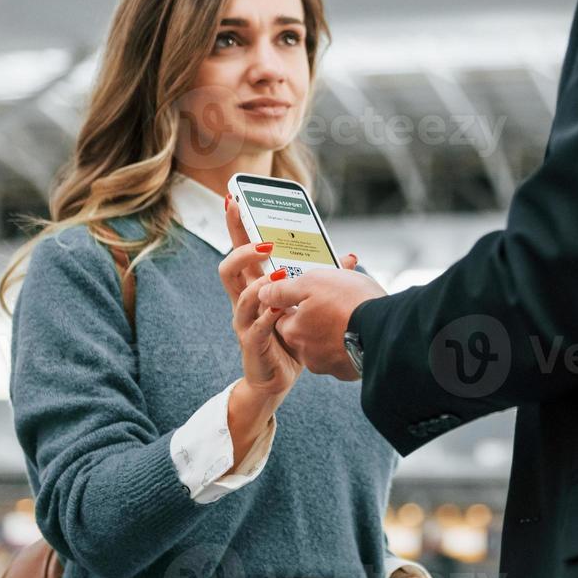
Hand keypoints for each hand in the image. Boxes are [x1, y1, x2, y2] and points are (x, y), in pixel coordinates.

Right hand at [219, 195, 357, 397]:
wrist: (278, 378)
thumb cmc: (290, 337)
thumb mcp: (308, 303)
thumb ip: (324, 278)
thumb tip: (349, 258)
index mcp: (254, 286)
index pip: (240, 249)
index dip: (235, 224)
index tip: (234, 199)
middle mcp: (244, 301)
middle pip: (228, 267)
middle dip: (242, 249)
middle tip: (266, 243)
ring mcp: (245, 322)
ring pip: (241, 294)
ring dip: (261, 282)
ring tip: (279, 276)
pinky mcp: (252, 343)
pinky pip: (256, 325)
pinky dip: (269, 314)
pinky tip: (281, 308)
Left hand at [262, 259, 385, 380]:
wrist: (386, 328)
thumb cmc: (347, 301)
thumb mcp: (311, 282)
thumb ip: (283, 289)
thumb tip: (264, 292)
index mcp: (293, 331)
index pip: (285, 315)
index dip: (298, 301)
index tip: (313, 292)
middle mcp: (306, 353)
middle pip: (305, 330)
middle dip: (317, 317)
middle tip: (336, 299)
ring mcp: (328, 365)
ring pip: (324, 344)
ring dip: (333, 331)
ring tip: (352, 314)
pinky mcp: (348, 372)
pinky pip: (344, 355)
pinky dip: (349, 344)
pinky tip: (361, 331)